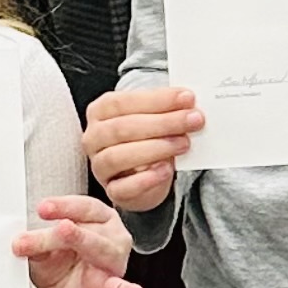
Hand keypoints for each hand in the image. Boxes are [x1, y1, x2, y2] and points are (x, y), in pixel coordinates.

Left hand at [13, 195, 146, 287]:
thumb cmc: (59, 268)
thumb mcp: (43, 251)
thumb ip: (36, 243)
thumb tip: (20, 241)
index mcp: (98, 219)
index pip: (84, 207)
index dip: (64, 205)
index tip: (43, 208)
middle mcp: (112, 236)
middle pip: (90, 227)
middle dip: (63, 229)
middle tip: (47, 227)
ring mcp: (114, 262)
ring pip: (101, 248)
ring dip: (80, 240)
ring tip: (66, 232)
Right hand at [84, 83, 203, 210]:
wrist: (145, 173)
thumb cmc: (147, 138)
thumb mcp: (154, 118)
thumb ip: (166, 109)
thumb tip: (190, 103)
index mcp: (101, 111)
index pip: (124, 101)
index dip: (157, 99)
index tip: (187, 98)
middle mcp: (94, 137)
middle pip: (123, 127)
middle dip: (163, 122)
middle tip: (193, 120)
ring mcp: (99, 165)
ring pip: (118, 156)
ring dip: (156, 148)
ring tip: (184, 143)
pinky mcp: (111, 190)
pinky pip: (123, 187)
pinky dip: (146, 180)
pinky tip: (166, 170)